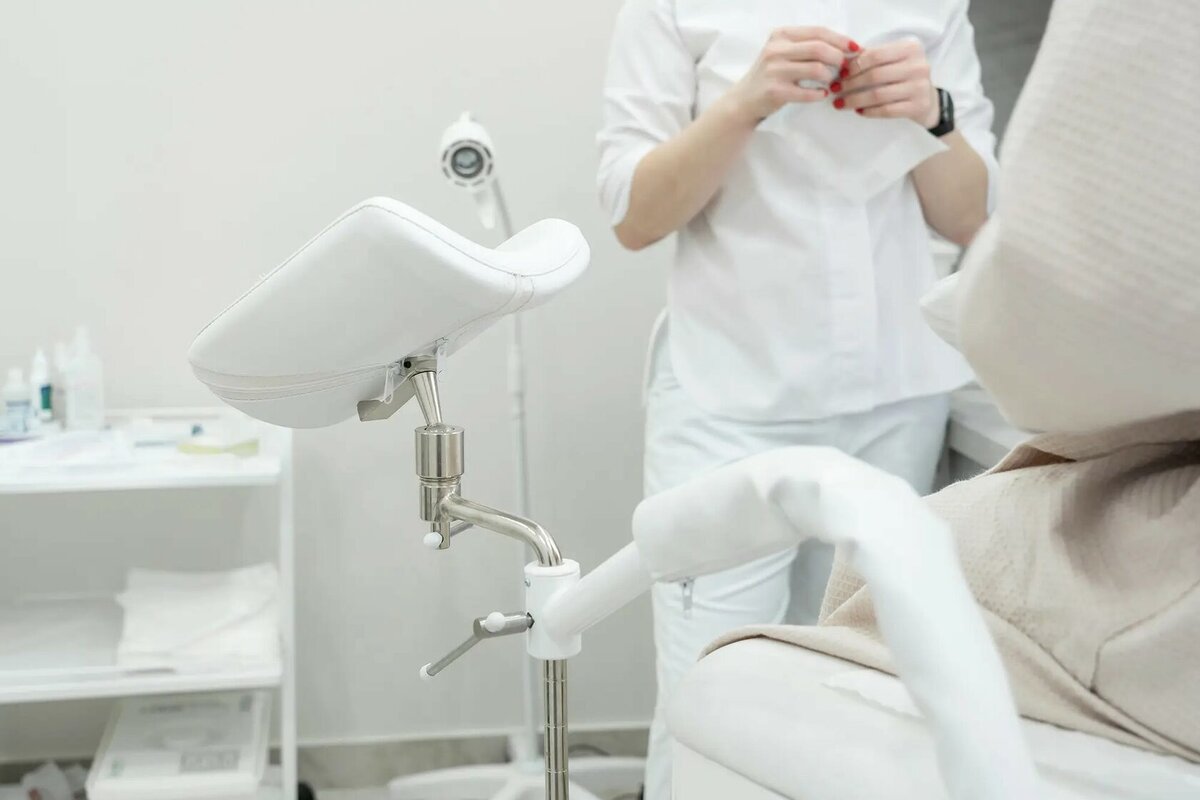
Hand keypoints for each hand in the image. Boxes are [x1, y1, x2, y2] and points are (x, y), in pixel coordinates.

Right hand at [726, 27, 859, 124]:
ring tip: (832, 83)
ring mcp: (774, 71)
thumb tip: (844, 47)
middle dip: (839, 58)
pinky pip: (808, 92)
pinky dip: (819, 94)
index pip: (818, 32)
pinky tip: (821, 94)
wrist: (744, 100)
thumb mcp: (782, 52)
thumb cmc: (770, 76)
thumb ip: (806, 46)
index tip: (855, 48)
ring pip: (816, 69)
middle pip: (820, 48)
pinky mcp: (775, 91)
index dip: (841, 39)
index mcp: (781, 35)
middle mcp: (776, 50)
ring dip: (830, 77)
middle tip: (846, 68)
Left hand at [831, 39, 938, 126]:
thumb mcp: (894, 60)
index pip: (875, 55)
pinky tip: (858, 111)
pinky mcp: (918, 106)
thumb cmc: (904, 76)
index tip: (840, 73)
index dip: (854, 65)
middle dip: (850, 84)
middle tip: (836, 89)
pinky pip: (886, 110)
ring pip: (879, 95)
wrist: (928, 99)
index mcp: (911, 48)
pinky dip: (869, 111)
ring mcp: (920, 87)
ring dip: (855, 100)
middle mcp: (918, 65)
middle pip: (875, 75)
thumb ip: (874, 58)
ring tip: (840, 103)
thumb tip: (843, 62)